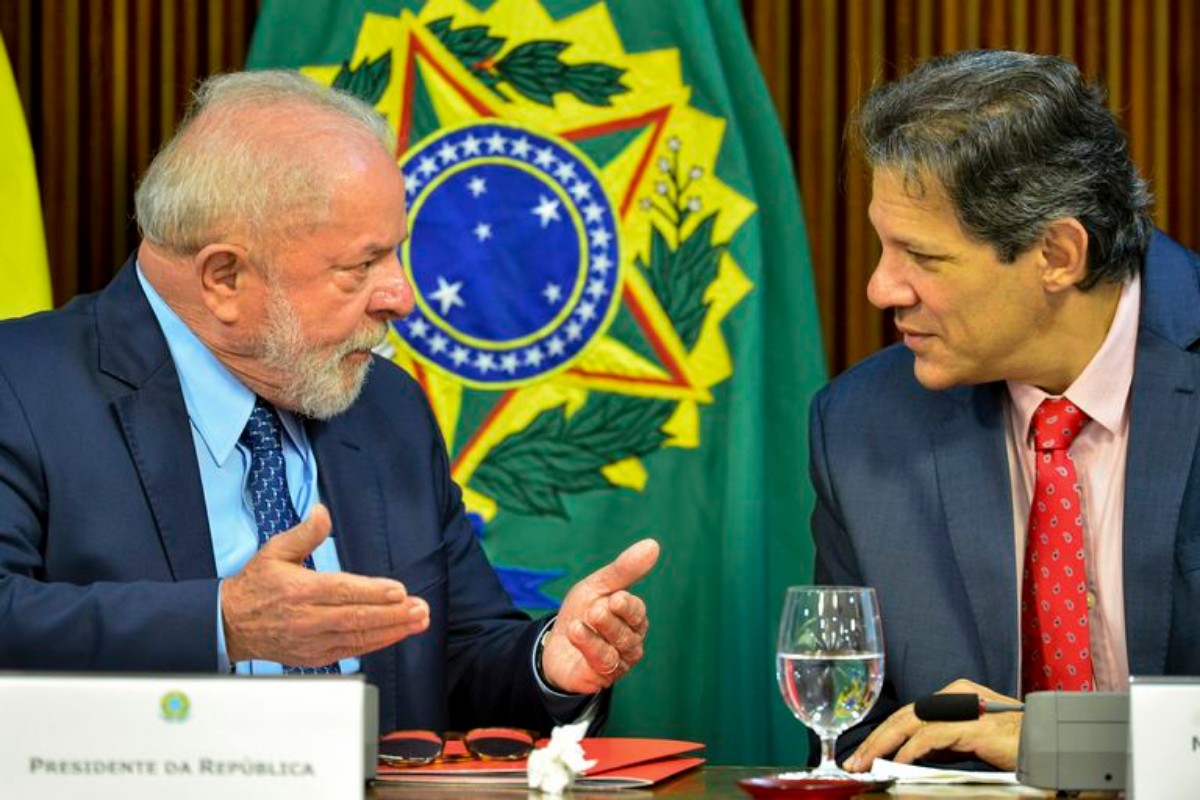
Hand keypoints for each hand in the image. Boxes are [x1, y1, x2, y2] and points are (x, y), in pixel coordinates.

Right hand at [221, 504, 429, 665]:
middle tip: (420, 609)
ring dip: (391, 631)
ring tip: (417, 621)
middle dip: (393, 614)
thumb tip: (323, 512)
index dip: (373, 592)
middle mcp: (306, 618)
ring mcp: (311, 640)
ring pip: (357, 637)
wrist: (230, 624)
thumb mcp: (274, 550)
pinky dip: (375, 644)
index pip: (342, 591)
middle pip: (356, 617)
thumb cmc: (256, 584)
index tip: (399, 591)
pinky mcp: (314, 656)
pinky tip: (395, 634)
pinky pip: (350, 650)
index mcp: (299, 590)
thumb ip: (304, 533)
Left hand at [539, 539, 660, 693]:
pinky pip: (602, 662)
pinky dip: (589, 646)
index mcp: (633, 618)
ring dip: (598, 633)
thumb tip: (653, 544)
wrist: (554, 645)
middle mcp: (631, 641)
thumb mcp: (597, 586)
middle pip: (628, 632)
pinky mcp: (602, 676)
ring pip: (617, 648)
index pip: (637, 612)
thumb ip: (624, 570)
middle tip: (596, 610)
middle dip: (611, 620)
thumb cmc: (581, 612)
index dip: (627, 606)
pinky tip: (576, 632)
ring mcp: (619, 662)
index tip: (615, 597)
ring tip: (583, 620)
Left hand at [845, 678, 1021, 771]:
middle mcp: (954, 696)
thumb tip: (911, 754)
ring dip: (883, 746)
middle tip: (854, 762)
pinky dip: (910, 750)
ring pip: (910, 723)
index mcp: (953, 696)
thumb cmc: (1013, 745)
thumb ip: (942, 743)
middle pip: (903, 717)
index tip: (864, 755)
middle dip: (875, 740)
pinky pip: (930, 737)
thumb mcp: (967, 743)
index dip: (882, 734)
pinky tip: (897, 764)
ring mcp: (961, 708)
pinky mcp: (970, 724)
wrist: (1049, 745)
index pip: (907, 714)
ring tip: (867, 764)